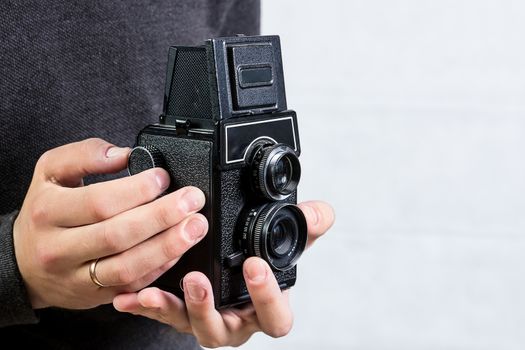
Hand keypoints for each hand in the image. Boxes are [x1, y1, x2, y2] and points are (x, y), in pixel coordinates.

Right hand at [13, 138, 207, 309]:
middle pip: (117, 235)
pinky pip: (133, 284)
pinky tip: (180, 249)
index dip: (137, 190)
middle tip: (193, 201)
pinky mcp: (96, 296)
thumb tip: (124, 155)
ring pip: (128, 267)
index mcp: (49, 212)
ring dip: (168, 247)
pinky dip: (160, 267)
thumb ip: (84, 155)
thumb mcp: (51, 172)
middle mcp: (59, 249)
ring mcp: (77, 278)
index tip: (163, 178)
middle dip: (162, 217)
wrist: (24, 263)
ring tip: (195, 227)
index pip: (99, 203)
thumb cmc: (44, 212)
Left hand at [113, 200, 334, 347]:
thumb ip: (304, 228)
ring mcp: (207, 320)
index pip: (275, 316)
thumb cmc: (261, 264)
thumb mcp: (283, 245)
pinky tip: (127, 295)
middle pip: (226, 329)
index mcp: (265, 307)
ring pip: (191, 326)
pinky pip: (162, 316)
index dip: (267, 297)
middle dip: (209, 308)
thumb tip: (322, 213)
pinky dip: (144, 306)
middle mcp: (237, 320)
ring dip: (173, 308)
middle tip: (198, 280)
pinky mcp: (181, 314)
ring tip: (155, 290)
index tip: (254, 264)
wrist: (236, 274)